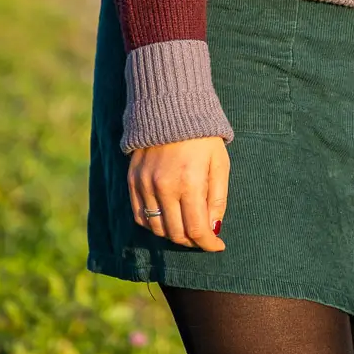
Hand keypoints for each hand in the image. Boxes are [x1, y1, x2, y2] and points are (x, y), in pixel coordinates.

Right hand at [128, 136, 228, 251]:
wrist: (172, 106)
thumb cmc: (203, 136)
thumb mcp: (220, 163)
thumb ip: (218, 198)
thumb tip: (213, 228)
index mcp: (189, 182)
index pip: (196, 229)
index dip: (208, 244)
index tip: (217, 246)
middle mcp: (164, 187)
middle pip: (176, 233)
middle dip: (193, 241)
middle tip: (203, 237)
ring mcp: (145, 184)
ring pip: (157, 228)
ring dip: (173, 234)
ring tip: (187, 227)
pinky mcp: (133, 180)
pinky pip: (140, 216)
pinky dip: (153, 224)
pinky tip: (166, 219)